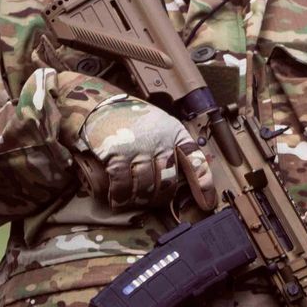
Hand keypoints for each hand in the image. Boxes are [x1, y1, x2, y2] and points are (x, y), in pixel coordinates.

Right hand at [78, 95, 217, 210]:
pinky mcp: (117, 154)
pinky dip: (120, 196)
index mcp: (174, 133)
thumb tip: (175, 176)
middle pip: (167, 181)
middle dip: (160, 197)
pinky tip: (117, 199)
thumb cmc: (129, 116)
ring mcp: (138, 148)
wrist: (98, 103)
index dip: (203, 184)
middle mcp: (160, 140)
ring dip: (139, 199)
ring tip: (132, 201)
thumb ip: (168, 145)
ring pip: (145, 186)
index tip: (207, 203)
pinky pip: (123, 185)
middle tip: (151, 202)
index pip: (195, 160)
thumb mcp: (158, 124)